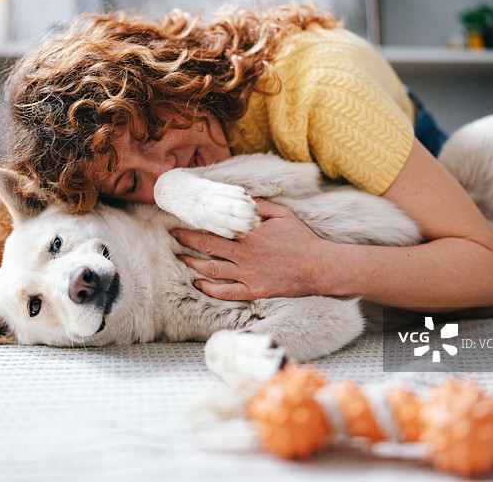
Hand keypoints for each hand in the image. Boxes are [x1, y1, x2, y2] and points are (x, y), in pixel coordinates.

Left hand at [171, 198, 326, 300]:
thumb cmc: (302, 239)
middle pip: (208, 247)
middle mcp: (245, 254)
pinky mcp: (254, 291)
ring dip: (192, 264)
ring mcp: (248, 274)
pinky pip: (226, 292)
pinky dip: (209, 289)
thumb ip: (260, 206)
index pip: (215, 228)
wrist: (319, 267)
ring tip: (180, 259)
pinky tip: (198, 284)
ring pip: (212, 270)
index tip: (182, 221)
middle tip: (173, 239)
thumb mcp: (283, 214)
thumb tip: (241, 199)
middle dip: (187, 242)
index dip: (196, 225)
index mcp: (250, 234)